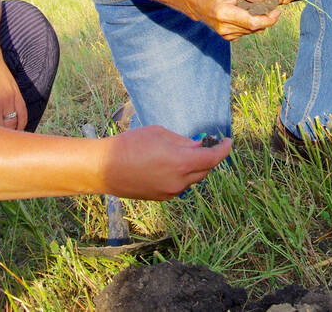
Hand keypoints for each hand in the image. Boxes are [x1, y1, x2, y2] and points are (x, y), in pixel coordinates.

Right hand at [104, 127, 231, 199]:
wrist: (103, 168)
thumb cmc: (129, 145)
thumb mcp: (160, 134)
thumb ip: (183, 142)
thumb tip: (199, 146)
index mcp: (181, 163)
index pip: (213, 159)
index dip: (224, 149)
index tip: (228, 141)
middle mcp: (179, 182)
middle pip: (205, 170)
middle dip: (209, 157)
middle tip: (208, 143)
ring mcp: (170, 192)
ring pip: (192, 179)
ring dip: (195, 166)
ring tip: (187, 152)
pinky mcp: (160, 197)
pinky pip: (180, 185)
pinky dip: (182, 175)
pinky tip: (172, 164)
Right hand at [187, 0, 281, 40]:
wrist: (197, 2)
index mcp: (225, 14)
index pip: (253, 22)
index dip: (268, 19)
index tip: (277, 11)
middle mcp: (225, 28)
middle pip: (254, 28)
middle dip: (266, 18)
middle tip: (272, 7)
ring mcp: (226, 34)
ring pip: (252, 31)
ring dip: (259, 21)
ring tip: (258, 8)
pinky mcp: (227, 37)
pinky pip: (246, 32)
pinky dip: (251, 24)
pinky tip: (248, 14)